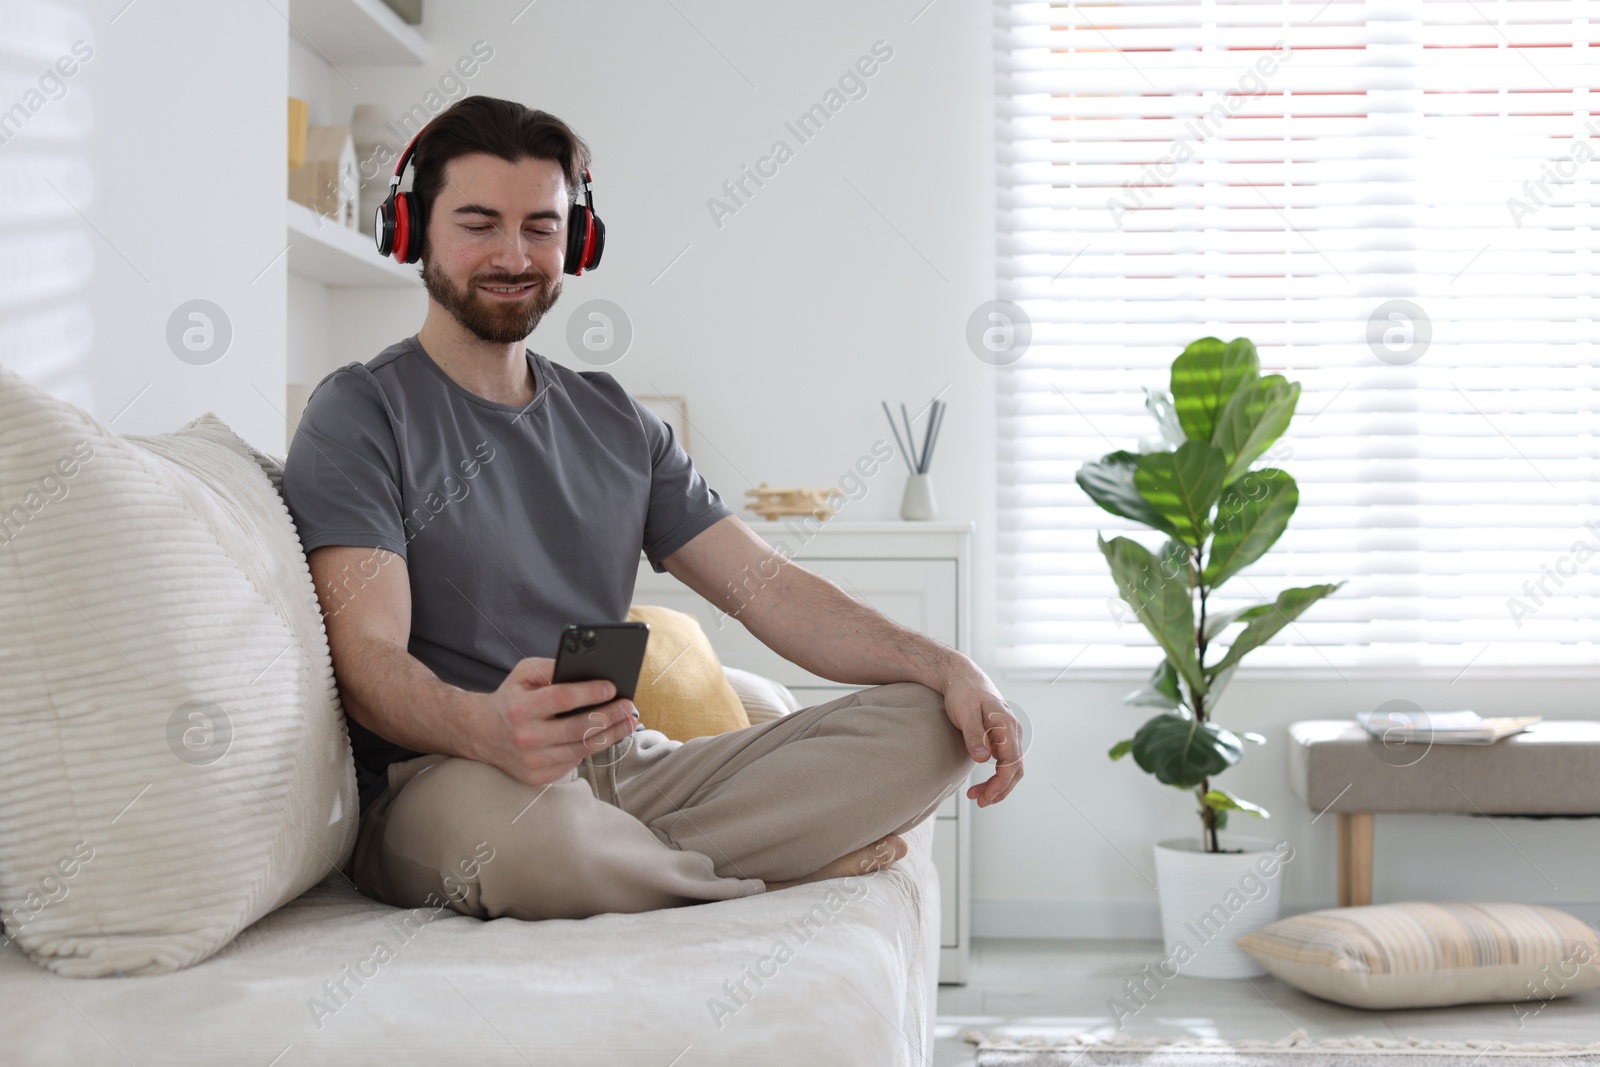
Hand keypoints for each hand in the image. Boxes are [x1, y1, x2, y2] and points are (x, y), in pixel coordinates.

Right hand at [474, 657, 638, 787]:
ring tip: (628, 723)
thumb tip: (586, 669)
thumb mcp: (524, 674)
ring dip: (610, 736)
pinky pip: (573, 763)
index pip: (562, 699)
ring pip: (580, 749)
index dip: (590, 692)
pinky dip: (591, 749)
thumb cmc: (511, 698)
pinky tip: (607, 737)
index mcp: (520, 708)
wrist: (481, 733)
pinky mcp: (537, 776)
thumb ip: (552, 669)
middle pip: (577, 728)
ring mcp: (531, 761)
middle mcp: (525, 737)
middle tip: (629, 707)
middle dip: (609, 716)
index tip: (612, 687)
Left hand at [941, 667, 1023, 807]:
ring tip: (978, 797)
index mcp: (1007, 726)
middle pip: (1015, 770)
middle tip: (980, 801)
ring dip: (998, 786)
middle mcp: (1013, 732)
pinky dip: (996, 777)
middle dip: (1000, 790)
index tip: (987, 797)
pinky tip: (982, 785)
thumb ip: (974, 735)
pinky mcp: (1001, 738)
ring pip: (1011, 768)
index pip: (1012, 763)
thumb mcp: (965, 713)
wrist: (962, 678)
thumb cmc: (964, 693)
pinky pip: (1004, 763)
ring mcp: (1009, 736)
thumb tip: (984, 758)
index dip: (1001, 784)